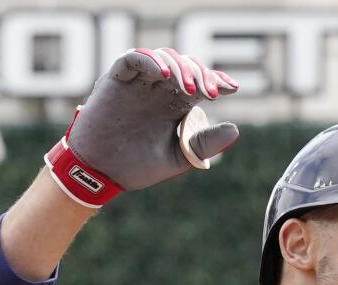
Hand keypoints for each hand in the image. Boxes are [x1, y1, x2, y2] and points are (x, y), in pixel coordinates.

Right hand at [47, 48, 238, 205]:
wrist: (101, 173)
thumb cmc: (138, 166)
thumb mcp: (179, 156)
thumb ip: (204, 143)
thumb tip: (236, 129)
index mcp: (175, 104)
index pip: (200, 83)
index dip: (217, 81)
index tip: (232, 88)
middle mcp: (159, 89)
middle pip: (185, 66)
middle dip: (201, 74)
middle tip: (211, 92)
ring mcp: (139, 83)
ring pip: (163, 58)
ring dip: (180, 68)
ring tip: (189, 88)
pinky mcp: (117, 80)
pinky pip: (133, 59)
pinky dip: (149, 60)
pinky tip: (163, 74)